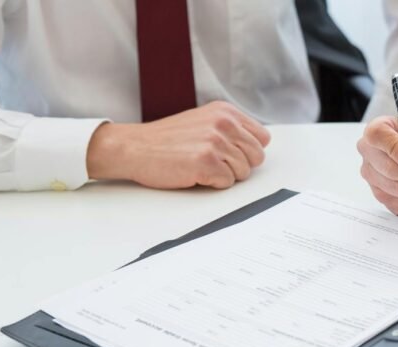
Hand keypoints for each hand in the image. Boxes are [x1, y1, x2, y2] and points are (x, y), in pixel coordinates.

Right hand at [86, 101, 270, 188]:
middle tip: (215, 163)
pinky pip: (227, 183)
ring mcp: (215, 142)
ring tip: (201, 166)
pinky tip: (195, 173)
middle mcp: (224, 123)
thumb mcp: (203, 121)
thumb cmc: (166, 139)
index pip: (262, 138)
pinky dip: (213, 183)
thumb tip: (256, 147)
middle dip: (240, 165)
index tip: (232, 154)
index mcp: (225, 112)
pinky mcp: (207, 162)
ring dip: (224, 175)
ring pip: (243, 172)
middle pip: (257, 157)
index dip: (248, 151)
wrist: (135, 147)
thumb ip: (230, 129)